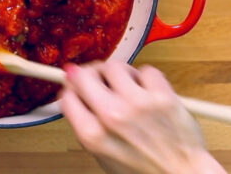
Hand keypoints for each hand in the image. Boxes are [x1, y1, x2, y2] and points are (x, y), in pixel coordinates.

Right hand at [61, 62, 224, 173]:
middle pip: (84, 74)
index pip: (68, 95)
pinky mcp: (162, 96)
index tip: (77, 86)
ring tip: (127, 85)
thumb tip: (76, 95)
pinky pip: (146, 70)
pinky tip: (148, 91)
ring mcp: (137, 104)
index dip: (72, 89)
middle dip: (88, 73)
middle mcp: (111, 116)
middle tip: (96, 76)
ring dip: (118, 73)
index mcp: (92, 135)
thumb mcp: (103, 155)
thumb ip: (88, 126)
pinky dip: (146, 78)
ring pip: (114, 66)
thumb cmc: (143, 170)